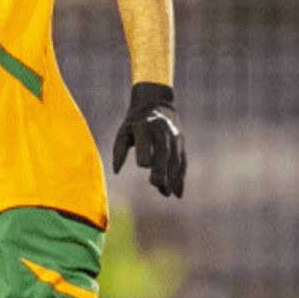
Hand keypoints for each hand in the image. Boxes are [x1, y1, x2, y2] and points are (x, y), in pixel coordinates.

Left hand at [110, 82, 184, 198]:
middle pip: (163, 151)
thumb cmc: (135, 122)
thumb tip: (116, 171)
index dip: (145, 151)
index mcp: (145, 126)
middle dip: (161, 167)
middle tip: (155, 184)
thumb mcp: (124, 130)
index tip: (143, 165)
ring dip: (172, 177)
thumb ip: (119, 150)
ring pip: (175, 158)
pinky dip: (180, 178)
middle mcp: (162, 130)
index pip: (146, 140)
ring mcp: (174, 137)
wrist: (157, 104)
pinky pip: (182, 162)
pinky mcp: (181, 144)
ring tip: (166, 193)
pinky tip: (177, 193)